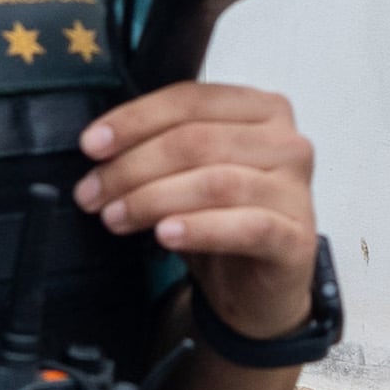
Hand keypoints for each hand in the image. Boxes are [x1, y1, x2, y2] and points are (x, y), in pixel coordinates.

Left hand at [75, 81, 316, 337]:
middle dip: (133, 167)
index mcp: (262, 110)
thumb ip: (161, 145)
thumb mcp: (189, 172)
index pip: (191, 100)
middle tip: (92, 193)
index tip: (91, 146)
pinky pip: (246, 226)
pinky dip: (199, 228)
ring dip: (153, 199)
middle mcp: (287, 143)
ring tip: (115, 217)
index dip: (135, 119)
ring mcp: (296, 190)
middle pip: (197, 141)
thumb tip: (99, 145)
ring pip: (216, 182)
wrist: (258, 289)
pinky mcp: (297, 238)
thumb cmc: (222, 220)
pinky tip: (166, 235)